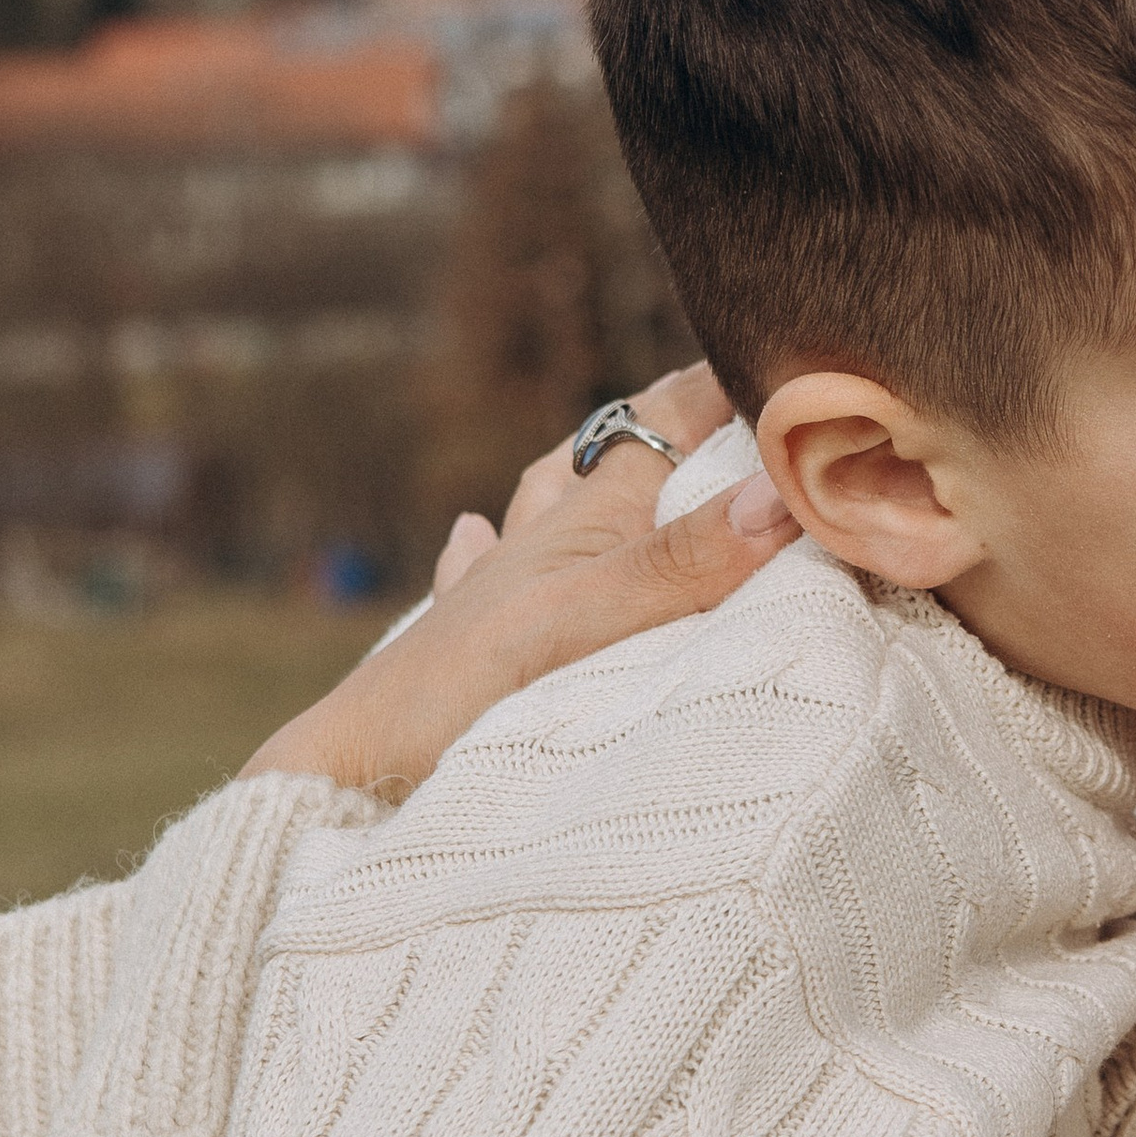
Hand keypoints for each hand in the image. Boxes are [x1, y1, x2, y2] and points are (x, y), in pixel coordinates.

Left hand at [243, 366, 790, 798]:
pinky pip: (480, 564)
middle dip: (666, 422)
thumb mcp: (585, 625)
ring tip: (609, 448)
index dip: (720, 389)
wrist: (349, 773)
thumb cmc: (459, 693)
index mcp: (581, 524)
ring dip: (585, 471)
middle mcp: (539, 541)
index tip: (786, 363)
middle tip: (720, 398)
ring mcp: (497, 589)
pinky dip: (490, 540)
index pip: (663, 426)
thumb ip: (681, 563)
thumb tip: (781, 495)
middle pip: (610, 455)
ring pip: (547, 502)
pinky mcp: (463, 642)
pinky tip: (471, 534)